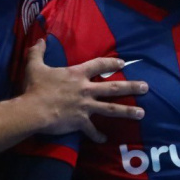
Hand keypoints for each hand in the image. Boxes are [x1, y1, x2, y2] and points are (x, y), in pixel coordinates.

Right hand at [22, 41, 147, 141]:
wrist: (33, 109)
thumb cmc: (35, 87)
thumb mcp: (34, 66)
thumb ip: (37, 52)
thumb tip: (40, 40)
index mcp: (77, 75)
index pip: (98, 65)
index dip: (111, 63)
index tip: (123, 63)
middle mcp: (86, 89)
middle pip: (113, 87)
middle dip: (131, 87)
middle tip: (146, 88)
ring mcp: (85, 106)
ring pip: (111, 109)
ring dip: (127, 111)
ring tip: (141, 114)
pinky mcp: (80, 121)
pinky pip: (91, 130)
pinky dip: (98, 136)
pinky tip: (104, 139)